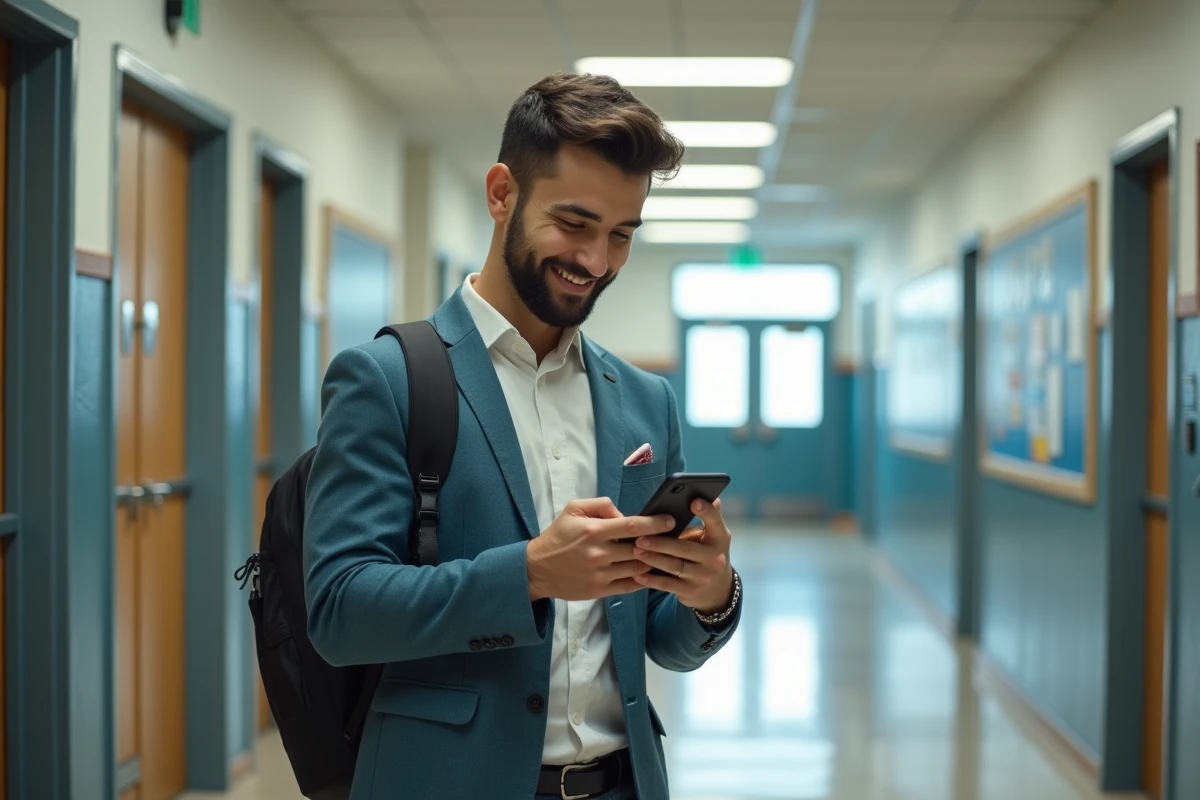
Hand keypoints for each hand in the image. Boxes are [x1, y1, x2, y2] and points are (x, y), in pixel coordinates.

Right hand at [526, 497, 675, 601]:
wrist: (538, 569)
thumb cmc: (558, 536)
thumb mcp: (574, 509)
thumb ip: (601, 505)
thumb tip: (624, 515)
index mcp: (594, 531)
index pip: (633, 526)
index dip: (655, 523)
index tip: (669, 520)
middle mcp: (599, 553)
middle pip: (640, 548)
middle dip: (658, 543)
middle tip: (669, 538)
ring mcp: (601, 574)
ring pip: (638, 568)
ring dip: (651, 561)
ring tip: (658, 554)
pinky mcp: (600, 590)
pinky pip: (630, 585)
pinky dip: (641, 578)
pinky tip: (646, 570)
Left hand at [631, 498, 733, 613]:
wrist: (718, 590)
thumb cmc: (708, 553)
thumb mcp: (714, 536)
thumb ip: (708, 518)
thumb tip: (707, 495)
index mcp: (720, 539)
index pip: (715, 522)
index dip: (706, 512)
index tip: (693, 501)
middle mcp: (714, 558)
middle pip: (685, 548)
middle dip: (662, 543)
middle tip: (640, 537)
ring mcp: (703, 576)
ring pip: (674, 566)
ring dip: (653, 559)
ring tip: (636, 550)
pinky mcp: (690, 591)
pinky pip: (668, 585)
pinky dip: (652, 580)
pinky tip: (638, 574)